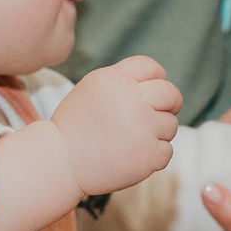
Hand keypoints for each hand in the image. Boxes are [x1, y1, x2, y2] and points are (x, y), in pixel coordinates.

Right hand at [58, 55, 181, 195]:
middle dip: (170, 104)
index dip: (158, 79)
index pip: (153, 68)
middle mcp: (132, 99)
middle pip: (171, 94)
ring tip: (132, 141)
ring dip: (157, 134)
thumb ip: (123, 81)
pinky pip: (166, 151)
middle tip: (161, 115)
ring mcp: (142, 128)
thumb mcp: (92, 89)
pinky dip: (153, 157)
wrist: (60, 162)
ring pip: (170, 125)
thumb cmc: (75, 126)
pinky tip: (132, 157)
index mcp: (116, 79)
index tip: (154, 93)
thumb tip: (159, 82)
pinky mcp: (148, 155)